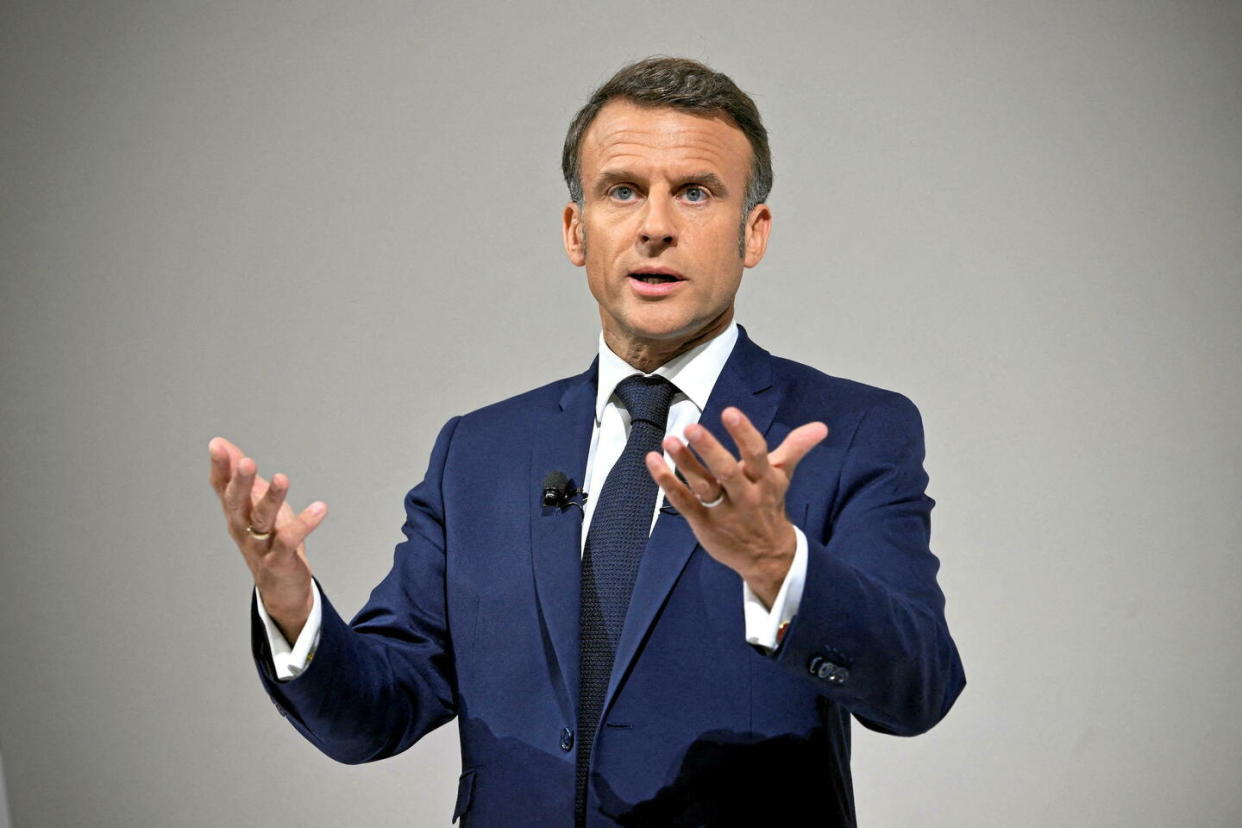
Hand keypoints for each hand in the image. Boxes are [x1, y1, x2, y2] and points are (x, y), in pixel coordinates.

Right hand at [208, 436, 325, 640]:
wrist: (280, 588)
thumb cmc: (267, 539)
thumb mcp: (253, 503)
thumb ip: (239, 474)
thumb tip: (219, 442)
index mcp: (235, 513)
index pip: (222, 488)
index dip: (220, 468)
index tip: (217, 446)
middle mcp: (242, 528)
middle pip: (236, 503)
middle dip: (241, 483)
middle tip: (247, 462)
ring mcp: (259, 546)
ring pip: (262, 520)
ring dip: (271, 499)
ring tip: (282, 478)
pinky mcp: (279, 560)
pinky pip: (289, 540)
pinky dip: (305, 524)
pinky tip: (320, 508)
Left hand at [644, 408, 827, 607]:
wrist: (767, 556)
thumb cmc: (769, 507)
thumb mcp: (782, 477)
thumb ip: (796, 448)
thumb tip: (821, 427)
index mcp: (765, 481)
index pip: (757, 455)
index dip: (744, 434)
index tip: (730, 413)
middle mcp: (745, 496)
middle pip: (727, 472)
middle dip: (710, 450)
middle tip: (691, 428)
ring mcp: (722, 511)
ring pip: (703, 486)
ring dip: (685, 464)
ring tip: (669, 442)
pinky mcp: (703, 523)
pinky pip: (684, 502)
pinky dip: (667, 482)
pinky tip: (653, 462)